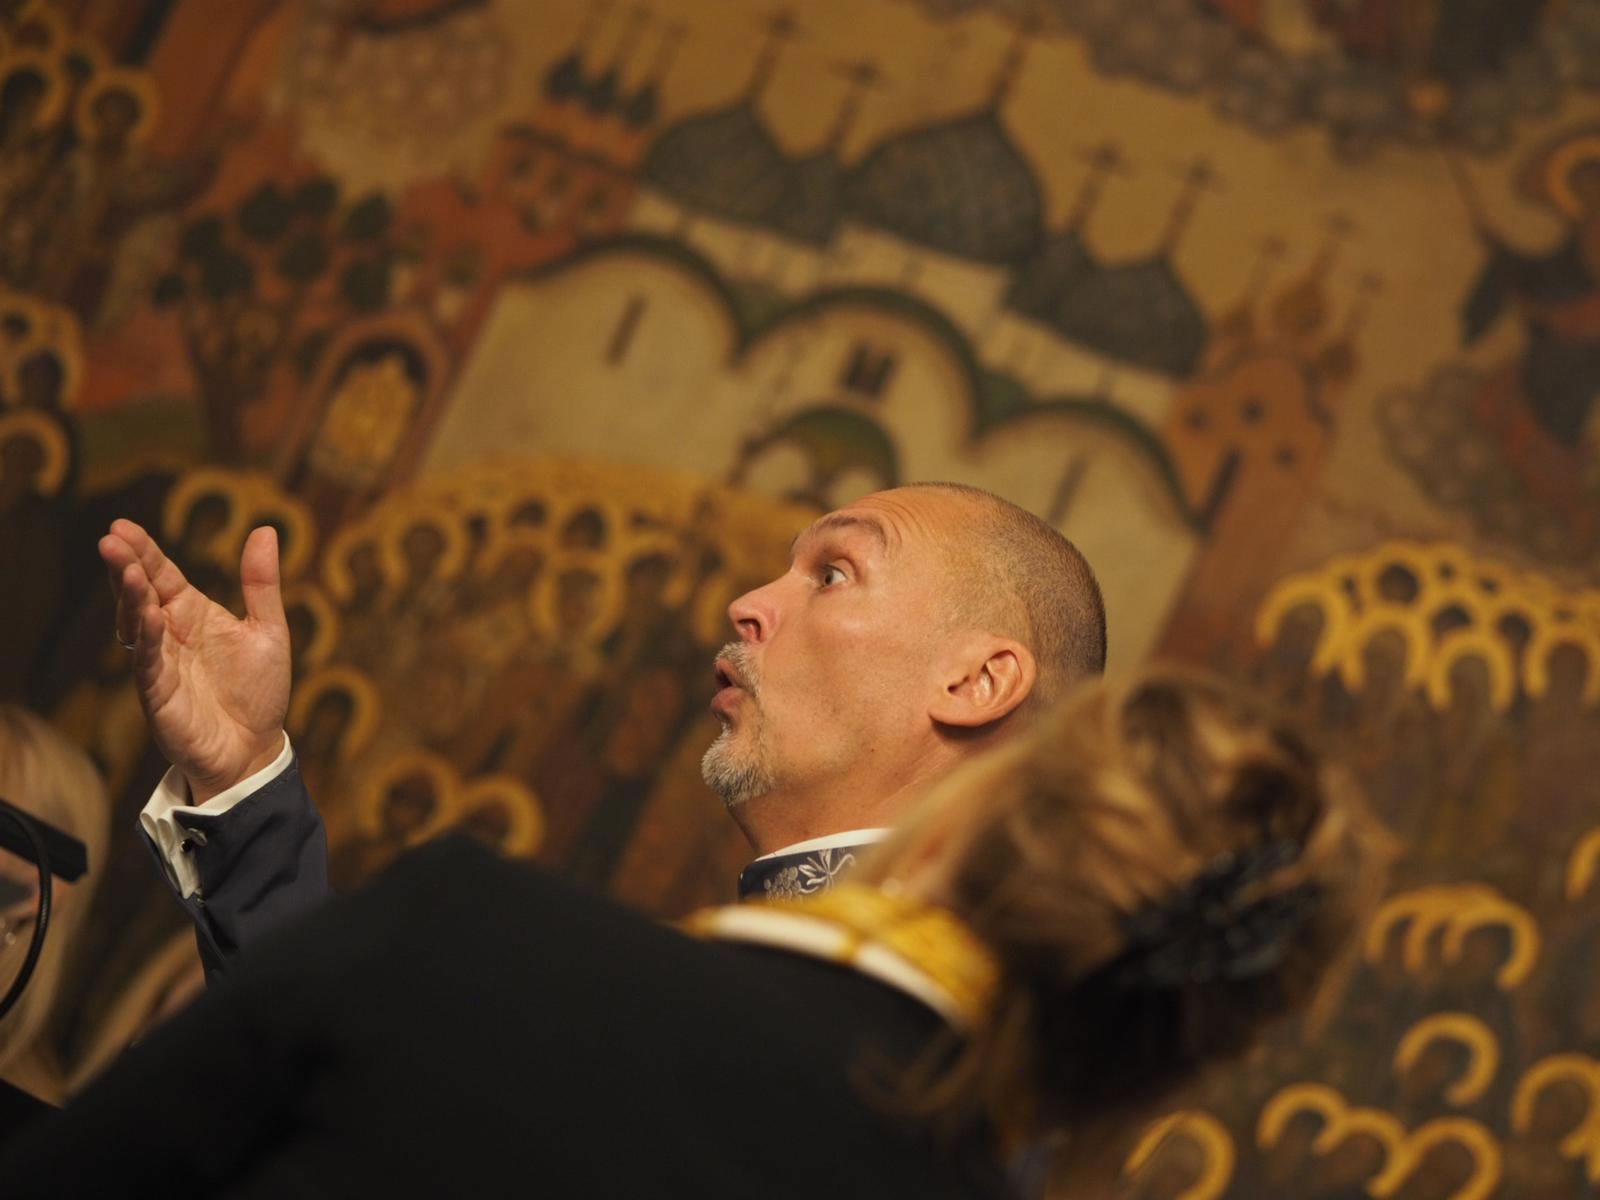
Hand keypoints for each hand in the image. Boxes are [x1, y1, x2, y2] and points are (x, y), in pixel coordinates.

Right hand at [100, 519, 290, 804]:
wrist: (255, 748)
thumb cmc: (258, 692)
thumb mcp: (269, 630)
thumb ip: (261, 584)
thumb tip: (267, 529)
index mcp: (192, 614)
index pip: (162, 575)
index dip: (144, 551)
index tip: (122, 526)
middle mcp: (170, 634)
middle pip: (140, 592)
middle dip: (125, 566)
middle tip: (111, 539)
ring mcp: (161, 663)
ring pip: (136, 623)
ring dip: (131, 597)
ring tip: (129, 570)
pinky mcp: (160, 694)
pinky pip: (149, 661)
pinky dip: (147, 637)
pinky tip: (148, 614)